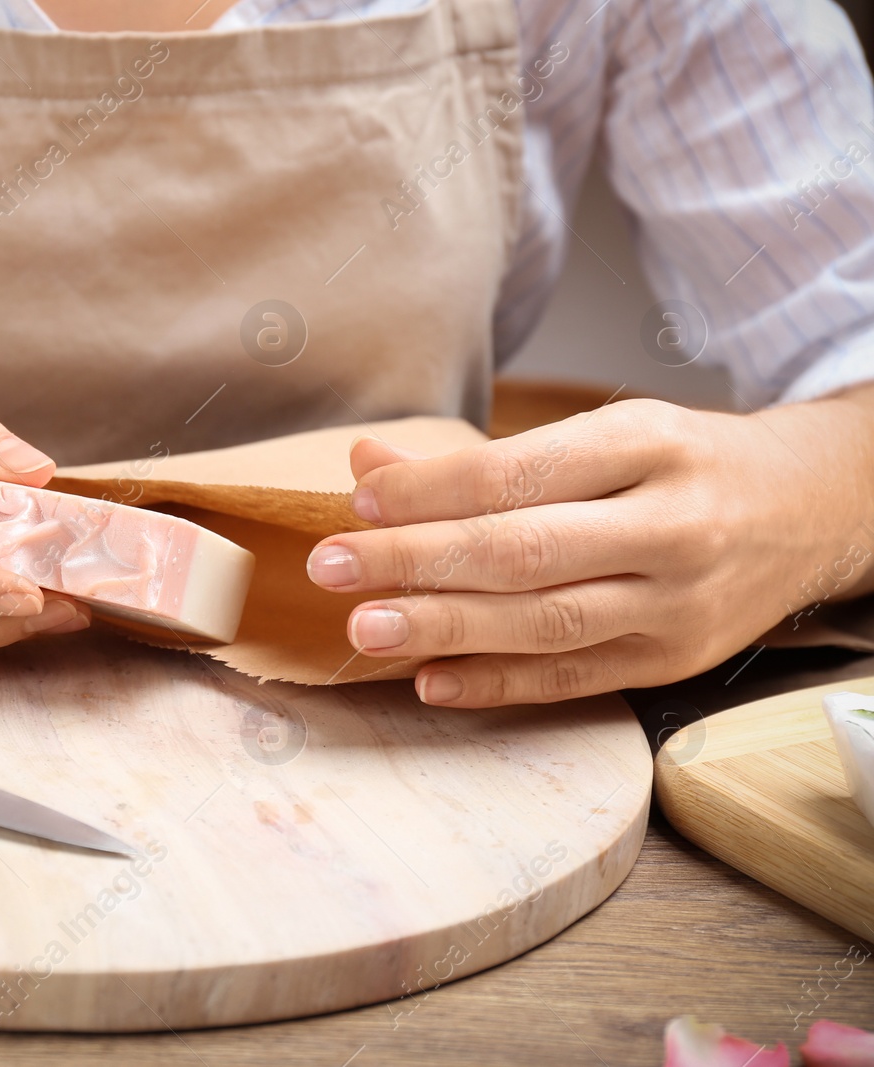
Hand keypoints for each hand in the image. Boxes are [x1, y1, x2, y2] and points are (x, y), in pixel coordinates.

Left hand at [304, 393, 873, 706]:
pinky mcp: (674, 661)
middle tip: (332, 566)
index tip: (360, 499)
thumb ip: (486, 459)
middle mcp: (670, 525)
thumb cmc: (683, 465)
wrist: (812, 511)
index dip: (434, 490)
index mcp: (648, 445)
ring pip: (547, 622)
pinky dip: (498, 685)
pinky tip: (431, 683)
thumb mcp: (603, 434)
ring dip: (445, 629)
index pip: (521, 472)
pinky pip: (575, 680)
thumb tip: (367, 464)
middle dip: (417, 561)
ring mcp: (676, 602)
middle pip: (526, 550)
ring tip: (364, 629)